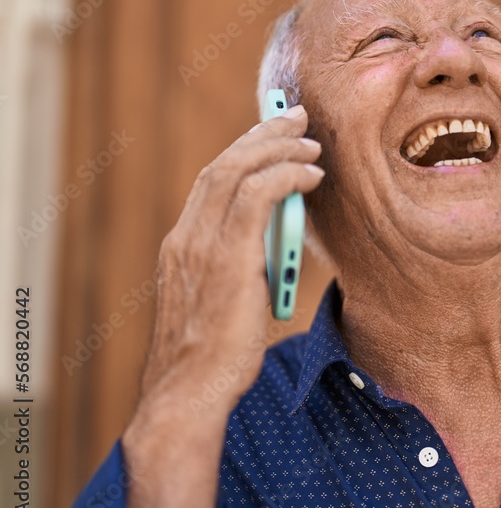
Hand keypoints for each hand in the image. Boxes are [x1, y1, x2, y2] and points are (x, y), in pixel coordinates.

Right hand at [121, 104, 322, 507]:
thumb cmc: (212, 359)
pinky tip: (311, 174)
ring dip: (279, 147)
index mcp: (182, 246)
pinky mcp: (226, 256)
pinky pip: (258, 195)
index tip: (272, 136)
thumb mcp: (224, 303)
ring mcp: (201, 244)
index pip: (213, 181)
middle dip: (262, 134)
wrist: (188, 391)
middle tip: (296, 116)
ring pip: (237, 170)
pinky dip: (286, 175)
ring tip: (312, 141)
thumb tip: (276, 246)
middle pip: (224, 164)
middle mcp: (186, 236)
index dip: (245, 151)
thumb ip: (242, 267)